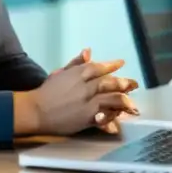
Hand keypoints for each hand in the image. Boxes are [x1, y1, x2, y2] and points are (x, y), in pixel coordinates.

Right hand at [15, 58, 139, 135]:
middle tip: (135, 84)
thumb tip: (88, 50)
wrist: (36, 110)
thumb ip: (76, 63)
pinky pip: (105, 116)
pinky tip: (118, 122)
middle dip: (124, 83)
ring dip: (124, 100)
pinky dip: (112, 119)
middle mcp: (86, 86)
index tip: (122, 63)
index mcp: (79, 73)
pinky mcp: (87, 117)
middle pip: (110, 82)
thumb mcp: (61, 73)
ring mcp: (88, 101)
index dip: (112, 65)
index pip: (100, 67)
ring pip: (112, 98)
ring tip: (132, 104)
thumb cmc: (47, 91)